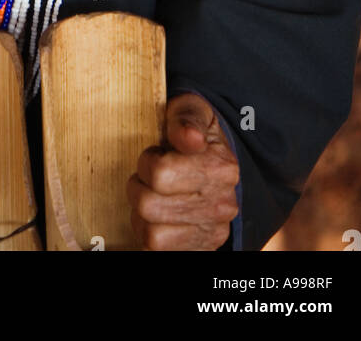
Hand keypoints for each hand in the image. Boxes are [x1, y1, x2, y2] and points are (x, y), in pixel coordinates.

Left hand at [126, 92, 239, 249]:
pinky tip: (157, 217)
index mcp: (220, 168)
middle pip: (149, 206)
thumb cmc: (195, 132)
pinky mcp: (200, 249)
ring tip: (152, 197)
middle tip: (148, 177)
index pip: (159, 174)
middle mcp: (221, 205)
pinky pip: (157, 251)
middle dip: (139, 187)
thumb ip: (187, 118)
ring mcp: (212, 231)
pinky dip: (149, 234)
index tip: (156, 153)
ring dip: (142, 215)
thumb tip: (189, 138)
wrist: (215, 163)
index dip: (147, 161)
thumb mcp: (192, 109)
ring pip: (151, 235)